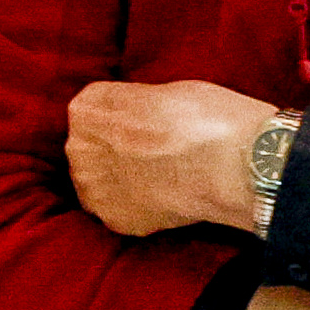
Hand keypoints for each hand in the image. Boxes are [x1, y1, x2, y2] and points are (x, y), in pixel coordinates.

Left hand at [67, 72, 291, 238]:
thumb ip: (135, 106)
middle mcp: (79, 149)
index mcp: (86, 109)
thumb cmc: (205, 119)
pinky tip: (162, 199)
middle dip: (114, 150)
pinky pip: (117, 210)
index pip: (92, 109)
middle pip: (89, 147)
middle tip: (152, 152)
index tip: (144, 122)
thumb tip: (138, 117)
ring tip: (157, 178)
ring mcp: (93, 189)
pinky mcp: (114, 219)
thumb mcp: (162, 90)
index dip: (121, 115)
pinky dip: (136, 207)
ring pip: (98, 182)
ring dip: (120, 181)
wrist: (231, 167)